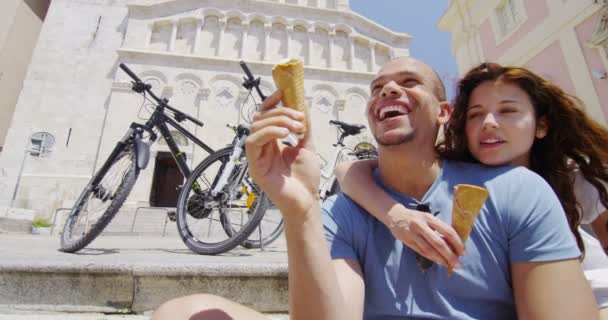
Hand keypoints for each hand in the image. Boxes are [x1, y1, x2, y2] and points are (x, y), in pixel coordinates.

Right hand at [246, 90, 320, 217]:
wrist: (307, 201)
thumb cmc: (306, 177)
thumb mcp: (307, 144)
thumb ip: (304, 125)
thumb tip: (302, 101)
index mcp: (272, 142)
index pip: (265, 116)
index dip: (271, 102)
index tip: (283, 92)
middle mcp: (262, 147)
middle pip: (260, 118)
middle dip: (280, 112)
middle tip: (299, 117)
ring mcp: (256, 156)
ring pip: (256, 127)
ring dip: (277, 121)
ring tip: (296, 127)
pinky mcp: (254, 166)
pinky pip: (253, 142)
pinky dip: (268, 133)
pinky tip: (285, 134)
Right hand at [386, 206, 464, 268]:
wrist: (394, 215)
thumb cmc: (416, 218)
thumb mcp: (428, 218)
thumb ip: (438, 229)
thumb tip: (453, 244)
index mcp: (429, 218)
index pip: (447, 231)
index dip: (457, 242)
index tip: (463, 252)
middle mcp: (421, 225)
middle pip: (438, 243)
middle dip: (450, 255)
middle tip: (458, 264)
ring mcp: (413, 234)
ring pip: (429, 250)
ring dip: (441, 259)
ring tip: (449, 265)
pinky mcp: (407, 241)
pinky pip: (421, 252)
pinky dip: (432, 258)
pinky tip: (439, 262)